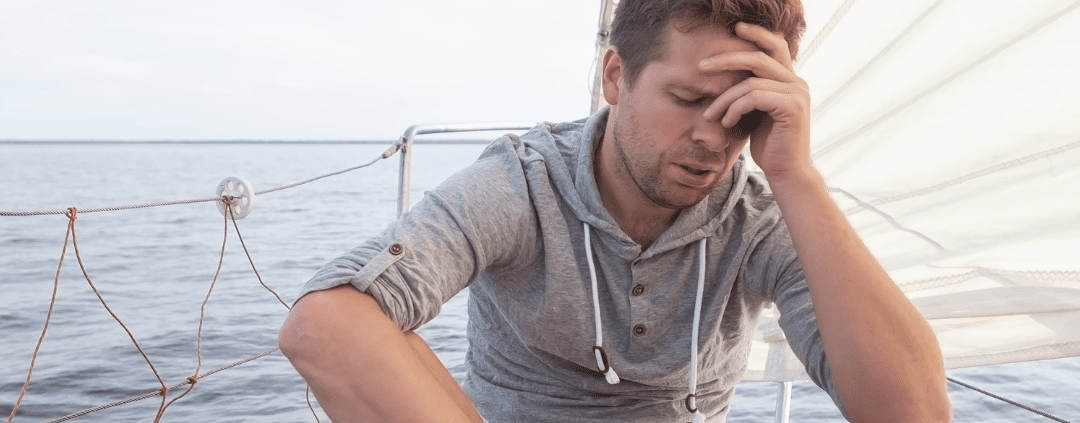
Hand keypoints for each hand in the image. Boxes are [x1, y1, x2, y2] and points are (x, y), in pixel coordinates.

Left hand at [699, 22, 811, 180]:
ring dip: (724, 98)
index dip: (757, 33)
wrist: (786, 171)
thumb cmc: (768, 144)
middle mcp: (797, 82)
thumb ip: (749, 92)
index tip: (735, 28)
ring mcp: (798, 93)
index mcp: (789, 80)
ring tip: (710, 114)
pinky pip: (755, 97)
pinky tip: (727, 122)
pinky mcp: (793, 107)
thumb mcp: (755, 112)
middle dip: (727, 59)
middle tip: (701, 66)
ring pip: (751, 82)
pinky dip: (735, 108)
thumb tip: (726, 76)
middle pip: (759, 57)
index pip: (776, 46)